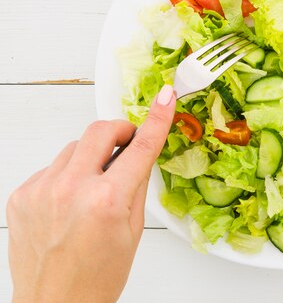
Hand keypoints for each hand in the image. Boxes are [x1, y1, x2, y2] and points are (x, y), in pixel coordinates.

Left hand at [7, 85, 175, 302]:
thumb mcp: (132, 231)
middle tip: (127, 142)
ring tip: (95, 186)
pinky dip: (67, 175)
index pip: (139, 147)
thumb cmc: (97, 277)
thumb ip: (136, 185)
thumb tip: (139, 154)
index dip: (157, 119)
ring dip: (91, 156)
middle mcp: (70, 189)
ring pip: (74, 148)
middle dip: (118, 131)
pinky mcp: (22, 195)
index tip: (165, 99)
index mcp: (106, 201)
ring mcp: (41, 190)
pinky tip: (71, 201)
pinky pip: (52, 167)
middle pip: (98, 131)